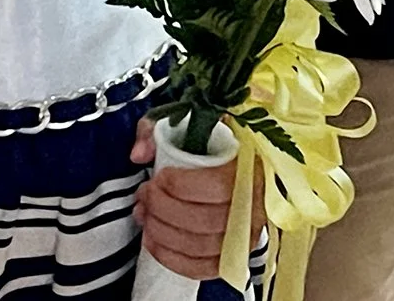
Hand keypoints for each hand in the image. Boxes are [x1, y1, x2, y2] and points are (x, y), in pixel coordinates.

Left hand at [129, 120, 262, 280]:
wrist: (230, 164)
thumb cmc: (208, 145)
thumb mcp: (182, 124)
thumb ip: (155, 132)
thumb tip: (139, 154)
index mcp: (250, 169)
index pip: (218, 187)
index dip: (181, 186)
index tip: (159, 176)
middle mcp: (254, 206)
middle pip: (206, 220)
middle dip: (163, 209)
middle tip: (144, 195)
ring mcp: (245, 236)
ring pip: (202, 246)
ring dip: (163, 233)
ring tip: (143, 214)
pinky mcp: (233, 256)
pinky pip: (203, 268)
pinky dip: (173, 258)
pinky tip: (153, 241)